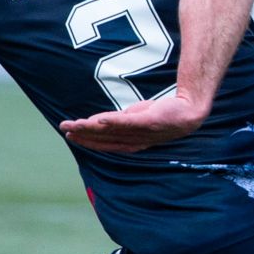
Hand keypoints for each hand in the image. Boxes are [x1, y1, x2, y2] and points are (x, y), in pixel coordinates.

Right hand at [59, 92, 209, 153]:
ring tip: (75, 125)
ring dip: (92, 129)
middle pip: (104, 138)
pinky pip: (129, 122)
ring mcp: (142, 131)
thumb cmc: (162, 115)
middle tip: (64, 130)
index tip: (69, 134)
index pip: (104, 142)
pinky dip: (114, 122)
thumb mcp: (136, 117)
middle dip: (83, 134)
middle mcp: (134, 140)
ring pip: (112, 131)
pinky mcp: (150, 121)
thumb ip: (118, 121)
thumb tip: (99, 122)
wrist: (188, 111)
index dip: (86, 140)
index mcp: (130, 141)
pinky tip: (100, 121)